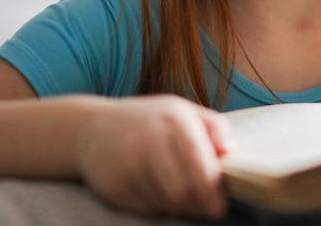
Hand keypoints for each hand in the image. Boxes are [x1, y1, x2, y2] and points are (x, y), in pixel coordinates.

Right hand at [74, 94, 236, 220]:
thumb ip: (215, 127)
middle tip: (206, 209)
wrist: (90, 128)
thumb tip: (231, 152)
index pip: (200, 165)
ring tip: (181, 196)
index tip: (219, 207)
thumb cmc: (148, 120)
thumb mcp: (183, 111)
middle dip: (199, 205)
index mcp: (174, 119)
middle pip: (184, 190)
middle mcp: (150, 139)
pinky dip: (159, 207)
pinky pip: (147, 208)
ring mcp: (129, 163)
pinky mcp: (114, 184)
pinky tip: (157, 192)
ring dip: (180, 206)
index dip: (212, 191)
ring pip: (167, 202)